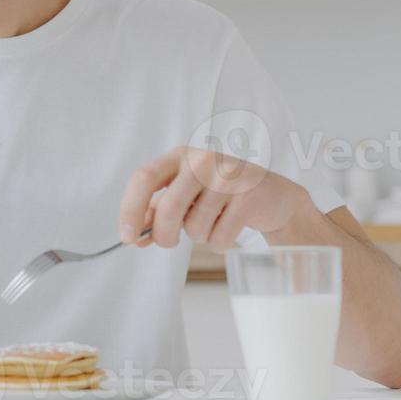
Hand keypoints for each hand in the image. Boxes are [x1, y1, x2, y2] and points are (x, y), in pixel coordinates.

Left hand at [119, 147, 311, 248]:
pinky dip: (219, 243)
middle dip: (163, 235)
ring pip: (195, 227)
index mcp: (179, 156)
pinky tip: (231, 226)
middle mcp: (202, 160)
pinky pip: (219, 237)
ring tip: (213, 221)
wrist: (273, 196)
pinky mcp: (249, 197)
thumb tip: (134, 236)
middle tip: (167, 242)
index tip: (127, 237)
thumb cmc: (219, 195)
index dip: (130, 209)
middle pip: (168, 208)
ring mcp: (228, 177)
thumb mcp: (185, 194)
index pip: (143, 178)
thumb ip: (156, 211)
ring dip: (199, 236)